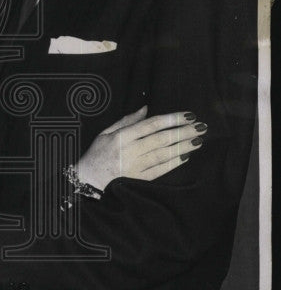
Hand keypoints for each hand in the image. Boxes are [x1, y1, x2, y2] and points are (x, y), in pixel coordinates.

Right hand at [78, 106, 205, 191]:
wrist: (88, 180)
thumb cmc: (97, 154)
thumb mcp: (106, 133)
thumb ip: (126, 121)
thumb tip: (145, 109)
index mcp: (122, 137)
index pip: (152, 125)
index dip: (172, 119)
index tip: (188, 115)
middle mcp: (130, 151)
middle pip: (162, 139)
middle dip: (183, 132)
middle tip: (201, 126)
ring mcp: (135, 167)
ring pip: (163, 154)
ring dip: (183, 146)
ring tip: (198, 140)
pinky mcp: (139, 180)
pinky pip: (160, 170)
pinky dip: (173, 163)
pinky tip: (185, 156)